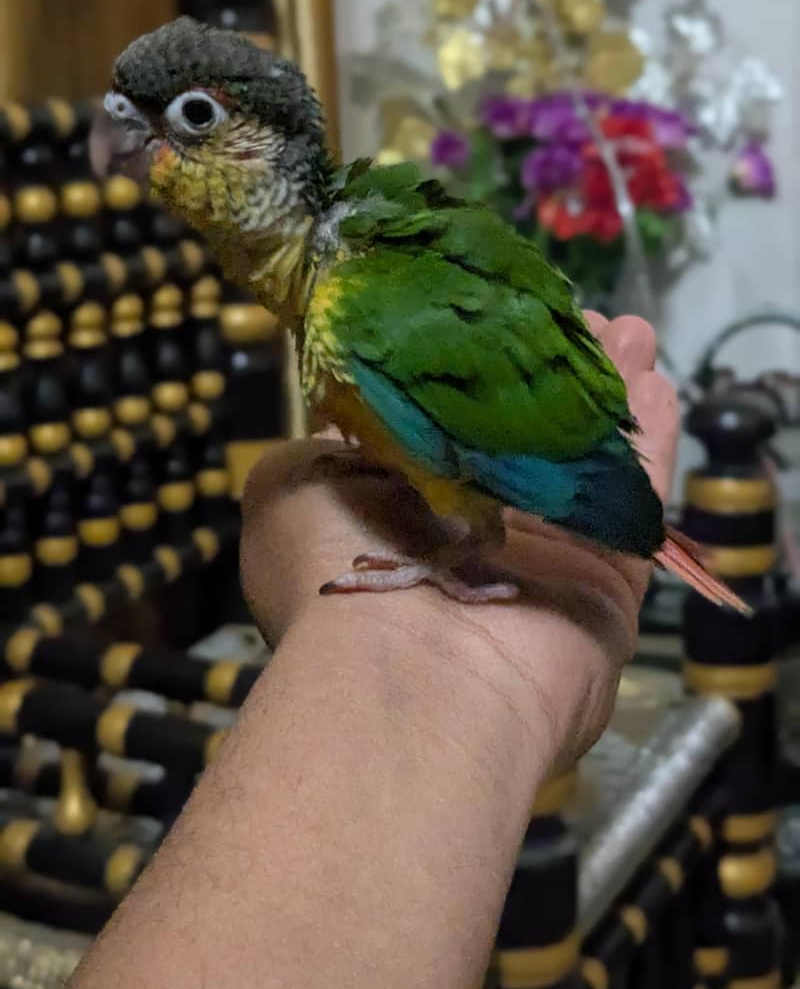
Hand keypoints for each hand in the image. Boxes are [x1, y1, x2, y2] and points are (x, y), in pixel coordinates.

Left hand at [240, 314, 677, 770]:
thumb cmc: (336, 565)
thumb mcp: (287, 488)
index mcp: (397, 510)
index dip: (471, 371)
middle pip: (525, 436)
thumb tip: (353, 414)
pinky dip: (649, 441)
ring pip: (585, 458)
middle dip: (552, 375)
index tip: (496, 317)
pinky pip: (636, 499)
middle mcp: (473, 533)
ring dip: (608, 392)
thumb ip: (324, 445)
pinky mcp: (606, 580)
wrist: (414, 670)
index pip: (445, 426)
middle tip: (578, 317)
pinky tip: (656, 382)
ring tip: (627, 329)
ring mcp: (544, 558)